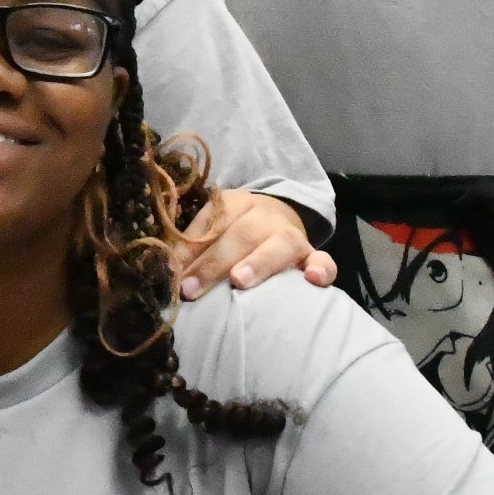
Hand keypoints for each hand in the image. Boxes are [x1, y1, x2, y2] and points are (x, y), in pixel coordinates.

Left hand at [176, 189, 335, 300]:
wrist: (281, 215)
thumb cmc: (236, 231)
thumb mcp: (214, 227)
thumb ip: (193, 246)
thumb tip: (170, 271)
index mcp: (236, 205)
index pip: (212, 226)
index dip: (192, 251)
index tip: (174, 276)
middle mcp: (265, 216)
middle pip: (241, 235)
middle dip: (214, 264)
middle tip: (192, 289)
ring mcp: (292, 235)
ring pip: (280, 244)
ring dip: (259, 262)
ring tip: (239, 281)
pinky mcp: (313, 255)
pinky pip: (324, 259)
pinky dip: (322, 268)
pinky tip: (312, 279)